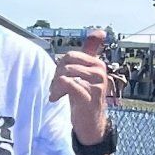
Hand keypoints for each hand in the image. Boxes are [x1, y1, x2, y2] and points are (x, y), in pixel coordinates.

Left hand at [49, 27, 109, 144]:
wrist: (90, 123)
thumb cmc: (85, 96)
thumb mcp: (85, 72)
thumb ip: (91, 51)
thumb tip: (100, 31)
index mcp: (98, 63)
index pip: (71, 55)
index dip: (60, 66)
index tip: (58, 79)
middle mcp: (100, 72)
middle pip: (67, 63)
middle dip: (56, 76)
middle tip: (54, 88)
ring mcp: (97, 85)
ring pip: (66, 74)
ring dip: (55, 85)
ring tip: (55, 94)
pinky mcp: (91, 98)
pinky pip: (70, 84)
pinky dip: (58, 91)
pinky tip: (56, 99)